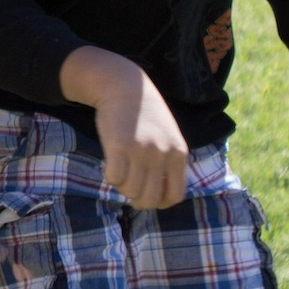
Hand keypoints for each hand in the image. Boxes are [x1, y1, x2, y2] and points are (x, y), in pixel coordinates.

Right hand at [62, 47, 190, 210]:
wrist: (126, 86)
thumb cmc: (145, 116)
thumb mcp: (169, 137)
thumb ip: (169, 163)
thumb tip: (161, 197)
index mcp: (179, 154)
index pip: (175, 196)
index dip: (160, 202)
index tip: (148, 194)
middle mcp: (162, 154)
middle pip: (149, 199)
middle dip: (137, 199)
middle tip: (129, 186)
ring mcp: (141, 150)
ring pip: (130, 191)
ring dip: (122, 186)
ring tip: (121, 170)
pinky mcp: (119, 145)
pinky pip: (113, 178)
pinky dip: (109, 176)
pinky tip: (110, 163)